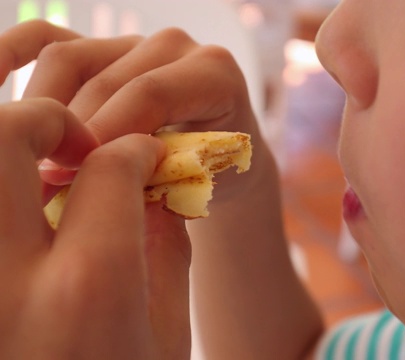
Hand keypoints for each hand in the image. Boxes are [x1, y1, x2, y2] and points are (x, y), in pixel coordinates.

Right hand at [0, 20, 271, 202]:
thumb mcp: (199, 178)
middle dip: (69, 133)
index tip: (70, 178)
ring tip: (34, 159)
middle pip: (104, 79)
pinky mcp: (99, 47)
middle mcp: (173, 46)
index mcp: (214, 73)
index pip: (149, 93)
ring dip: (42, 111)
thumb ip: (159, 174)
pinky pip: (45, 39)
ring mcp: (132, 42)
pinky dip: (10, 56)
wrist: (215, 155)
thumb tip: (94, 189)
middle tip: (45, 182)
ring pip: (68, 59)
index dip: (105, 134)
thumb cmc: (211, 172)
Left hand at [0, 98, 190, 358]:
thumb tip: (154, 184)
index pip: (110, 166)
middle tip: (68, 147)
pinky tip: (12, 203)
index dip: (135, 148)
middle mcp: (6, 279)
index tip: (142, 157)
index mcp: (88, 289)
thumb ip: (163, 250)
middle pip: (3, 134)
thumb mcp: (163, 337)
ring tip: (25, 167)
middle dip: (42, 118)